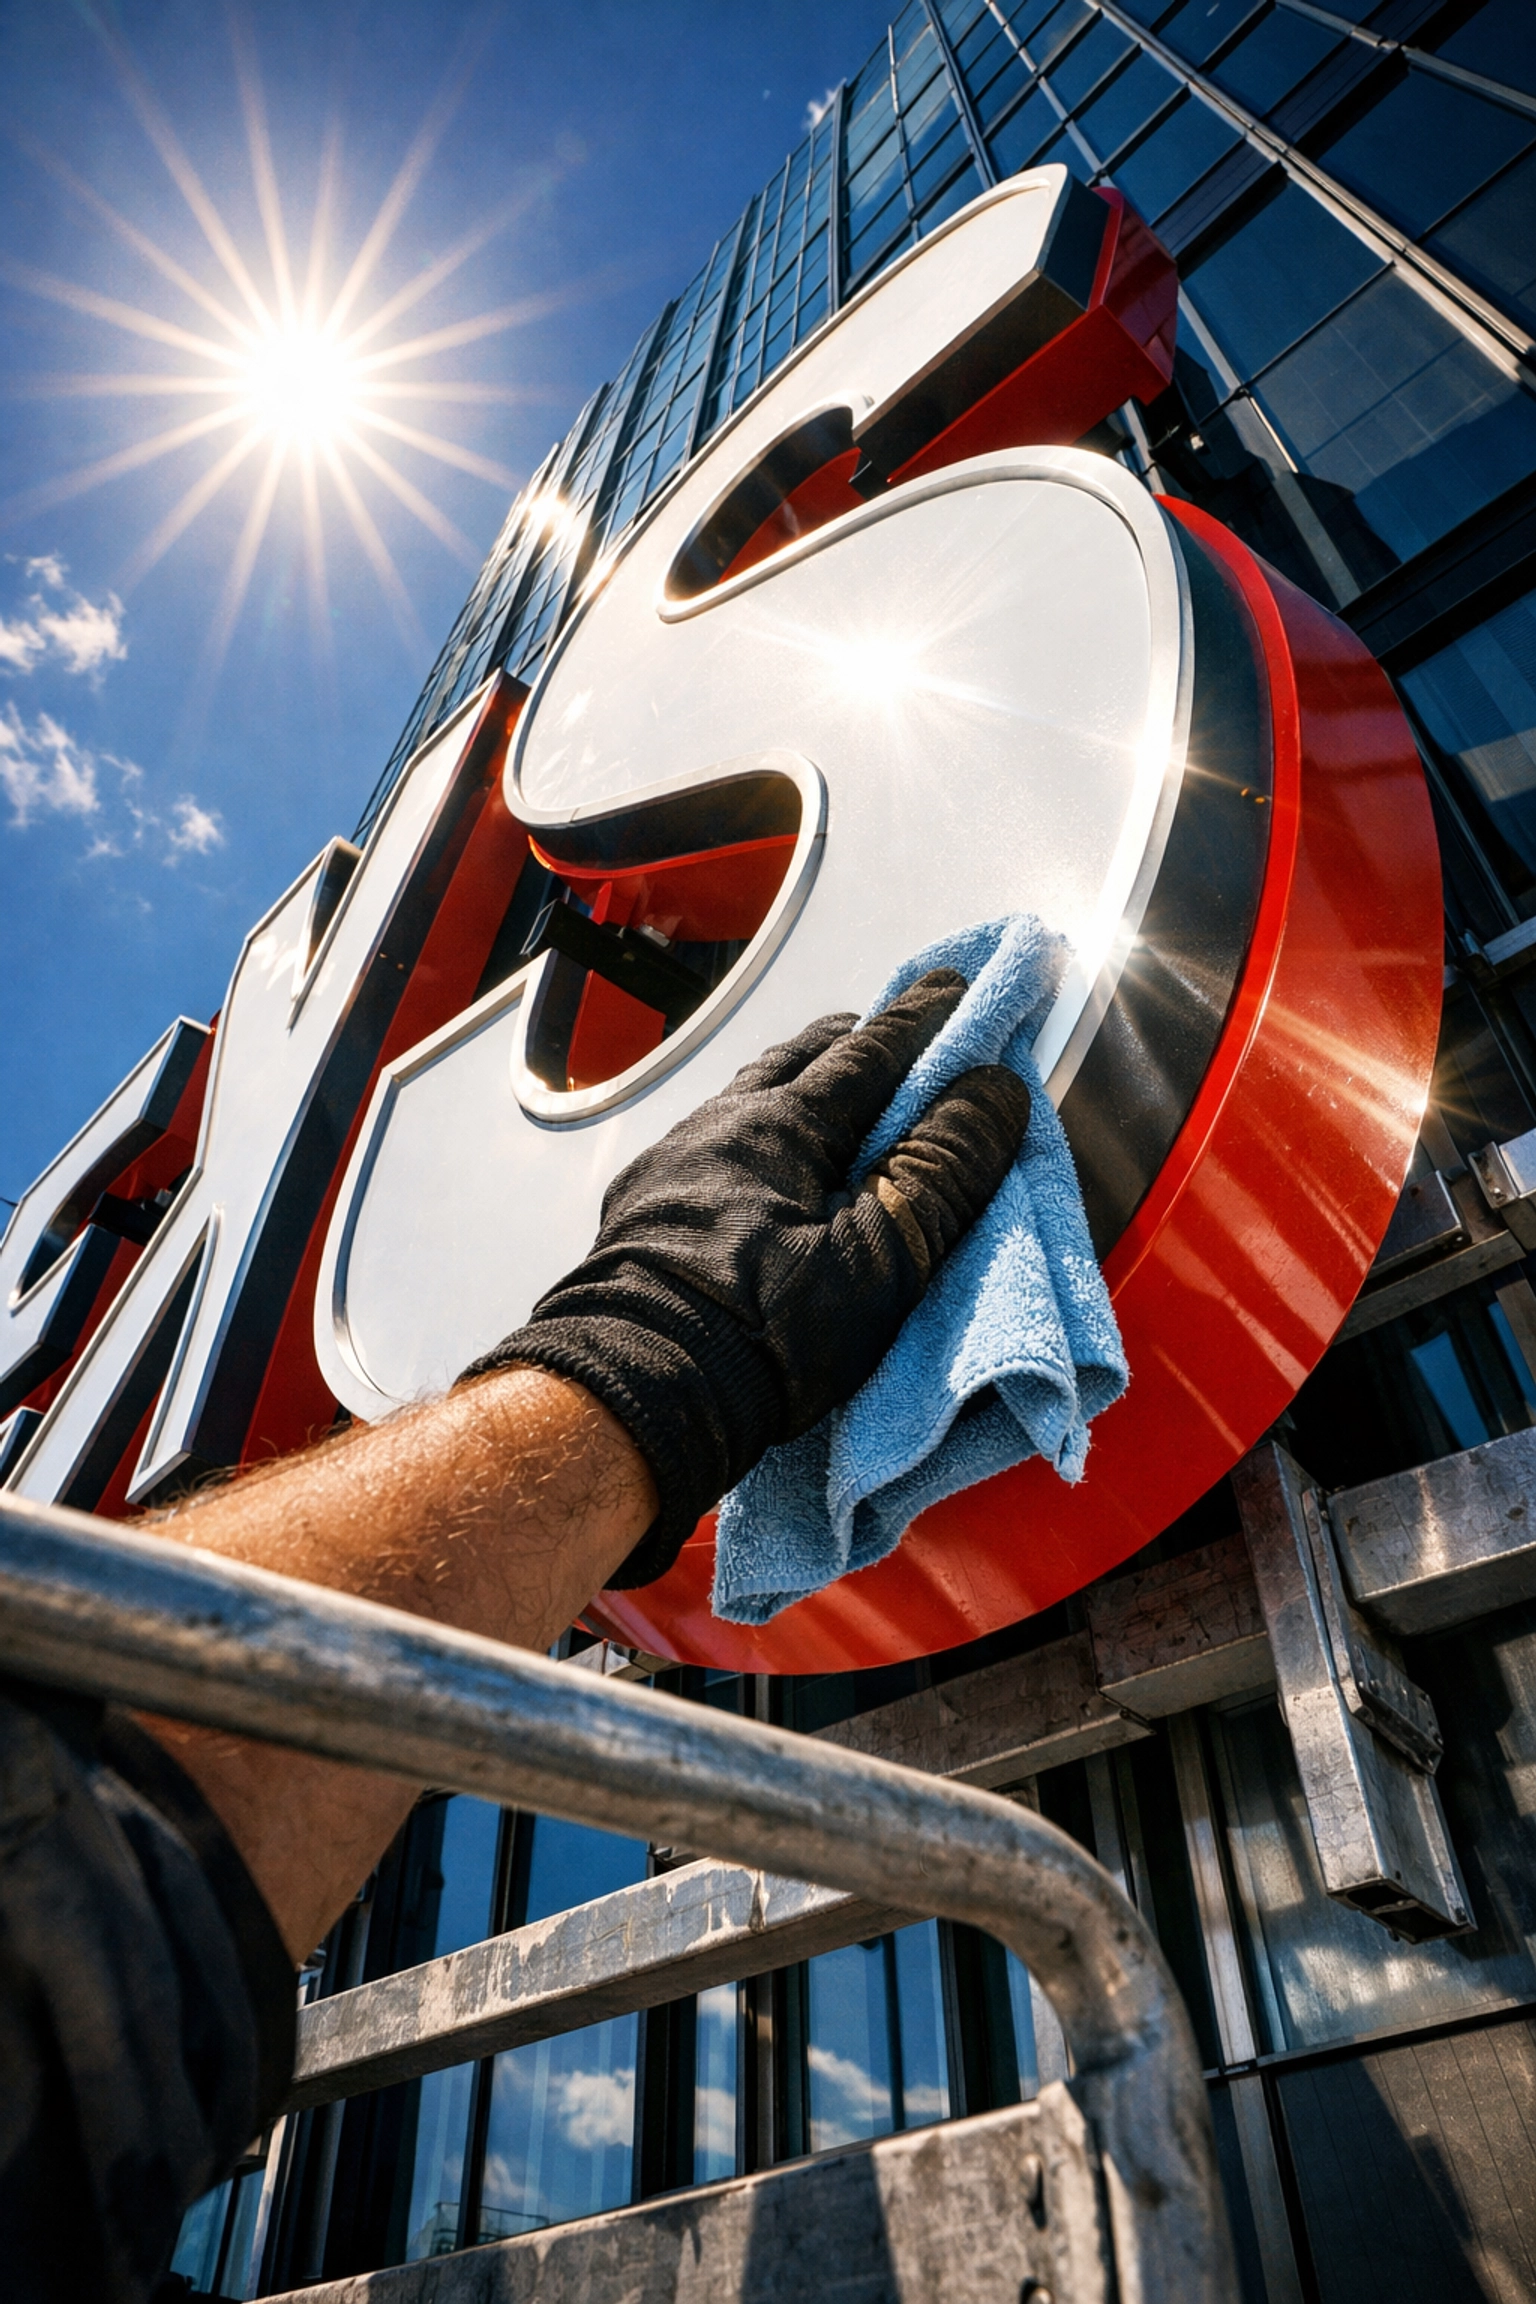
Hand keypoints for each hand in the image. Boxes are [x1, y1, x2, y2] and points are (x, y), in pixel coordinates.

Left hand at [463, 970, 1030, 1585]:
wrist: (634, 1394)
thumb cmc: (764, 1331)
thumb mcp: (882, 1256)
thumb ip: (943, 1167)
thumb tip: (993, 1089)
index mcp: (784, 1123)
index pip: (872, 1050)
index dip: (923, 1020)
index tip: (957, 989)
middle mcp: (720, 1125)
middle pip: (797, 1059)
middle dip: (855, 1043)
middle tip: (895, 1043)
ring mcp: (672, 1166)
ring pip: (746, 1100)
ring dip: (796, 1090)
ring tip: (830, 1105)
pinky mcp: (641, 1214)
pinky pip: (711, 1148)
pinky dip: (753, 1140)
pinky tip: (758, 1174)